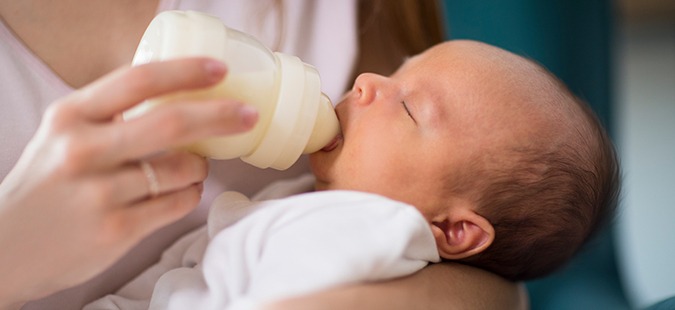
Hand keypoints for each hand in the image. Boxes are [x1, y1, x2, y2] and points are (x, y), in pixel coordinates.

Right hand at [0, 58, 257, 307]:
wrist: (7, 247)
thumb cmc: (47, 184)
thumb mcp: (63, 136)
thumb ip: (109, 115)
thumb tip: (177, 94)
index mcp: (70, 116)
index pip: (137, 80)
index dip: (186, 72)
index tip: (220, 70)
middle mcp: (83, 151)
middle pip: (171, 123)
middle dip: (220, 115)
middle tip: (248, 114)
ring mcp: (100, 193)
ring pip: (182, 169)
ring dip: (201, 164)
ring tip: (195, 165)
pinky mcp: (116, 230)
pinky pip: (179, 203)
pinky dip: (191, 193)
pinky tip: (183, 190)